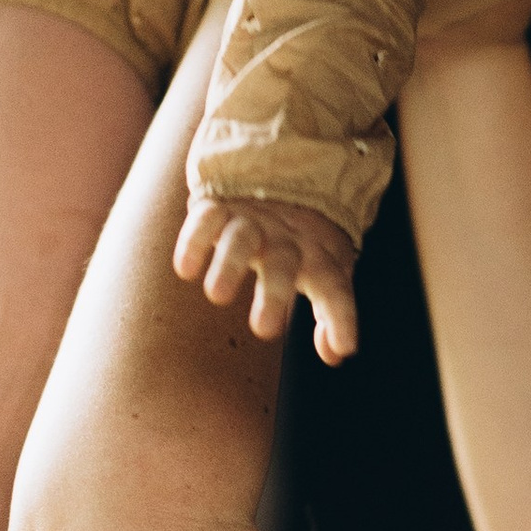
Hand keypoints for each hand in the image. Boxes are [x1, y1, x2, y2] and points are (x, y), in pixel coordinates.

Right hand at [176, 192, 361, 360]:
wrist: (277, 175)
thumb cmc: (303, 242)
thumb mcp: (326, 272)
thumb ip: (332, 315)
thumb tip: (335, 355)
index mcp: (318, 256)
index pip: (334, 288)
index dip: (341, 318)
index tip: (344, 348)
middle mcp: (286, 238)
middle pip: (284, 264)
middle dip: (275, 294)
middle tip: (265, 331)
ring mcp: (252, 221)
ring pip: (241, 238)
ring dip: (230, 264)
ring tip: (217, 295)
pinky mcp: (220, 207)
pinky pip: (206, 219)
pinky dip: (195, 241)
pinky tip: (186, 270)